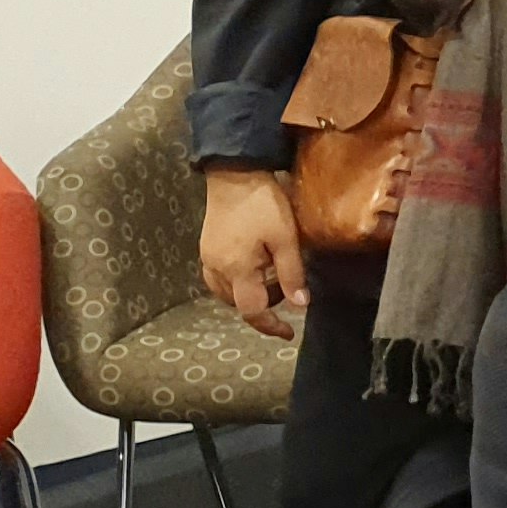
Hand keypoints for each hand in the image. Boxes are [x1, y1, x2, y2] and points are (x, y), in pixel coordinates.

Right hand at [199, 167, 307, 337]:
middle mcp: (217, 269)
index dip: (270, 326)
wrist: (235, 175)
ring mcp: (208, 258)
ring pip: (225, 292)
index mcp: (237, 270)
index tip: (288, 332)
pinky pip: (218, 277)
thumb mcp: (286, 239)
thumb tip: (299, 305)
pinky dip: (236, 282)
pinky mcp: (206, 248)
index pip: (251, 311)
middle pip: (237, 304)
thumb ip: (291, 274)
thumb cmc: (264, 205)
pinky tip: (254, 268)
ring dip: (248, 295)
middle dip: (261, 307)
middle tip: (285, 292)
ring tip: (272, 279)